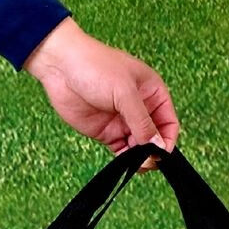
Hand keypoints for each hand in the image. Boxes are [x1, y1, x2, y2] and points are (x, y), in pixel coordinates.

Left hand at [23, 17, 179, 172]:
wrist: (60, 66)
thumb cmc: (95, 66)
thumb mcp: (125, 93)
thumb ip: (143, 122)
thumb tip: (159, 146)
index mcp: (152, 93)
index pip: (169, 123)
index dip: (168, 140)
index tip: (161, 154)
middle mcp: (140, 108)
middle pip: (155, 138)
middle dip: (153, 151)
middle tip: (146, 160)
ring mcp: (123, 121)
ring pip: (139, 147)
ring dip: (139, 158)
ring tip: (134, 162)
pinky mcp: (107, 132)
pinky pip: (122, 151)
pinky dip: (125, 160)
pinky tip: (124, 162)